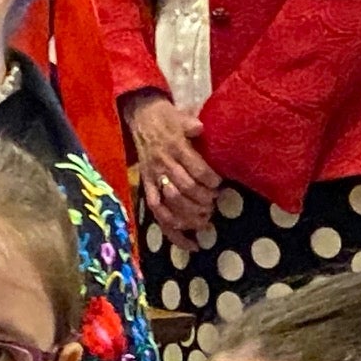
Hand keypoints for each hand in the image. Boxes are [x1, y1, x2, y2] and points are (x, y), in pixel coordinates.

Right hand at [124, 93, 217, 250]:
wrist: (141, 119)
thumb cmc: (167, 118)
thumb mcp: (180, 116)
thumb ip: (191, 124)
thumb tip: (200, 128)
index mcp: (174, 148)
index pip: (195, 170)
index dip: (210, 181)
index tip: (219, 184)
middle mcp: (164, 166)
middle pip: (185, 190)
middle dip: (203, 200)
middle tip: (214, 202)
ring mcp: (154, 180)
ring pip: (171, 205)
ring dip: (190, 216)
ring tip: (205, 220)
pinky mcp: (148, 190)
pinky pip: (159, 215)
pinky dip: (174, 233)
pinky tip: (190, 244)